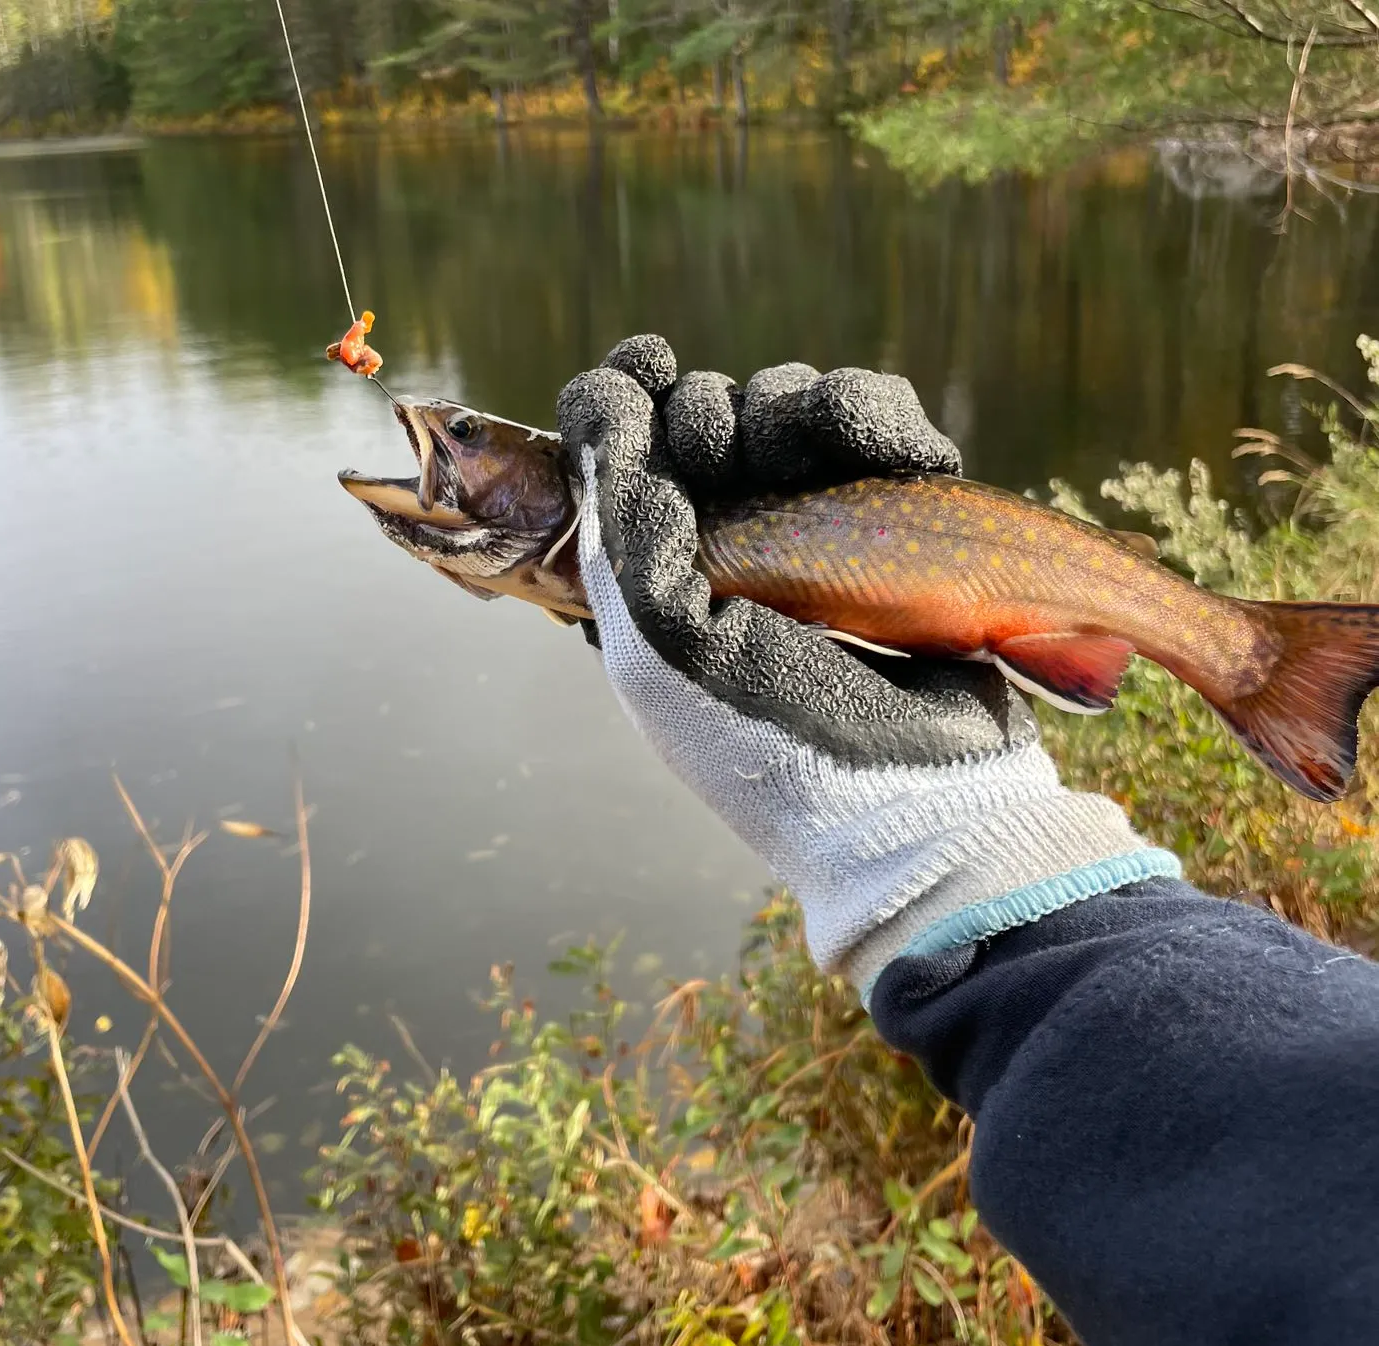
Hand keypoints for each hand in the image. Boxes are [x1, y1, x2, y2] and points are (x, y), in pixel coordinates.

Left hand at [557, 336, 1176, 993]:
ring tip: (829, 451)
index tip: (645, 367)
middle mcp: (727, 545)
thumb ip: (621, 531)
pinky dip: (882, 417)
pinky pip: (877, 427)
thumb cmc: (768, 741)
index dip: (621, 399)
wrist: (913, 803)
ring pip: (788, 408)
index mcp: (653, 576)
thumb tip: (609, 411)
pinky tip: (902, 450)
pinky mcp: (895, 521)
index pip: (620, 455)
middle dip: (715, 414)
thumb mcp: (660, 651)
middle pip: (703, 415)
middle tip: (734, 458)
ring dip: (798, 407)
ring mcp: (813, 532)